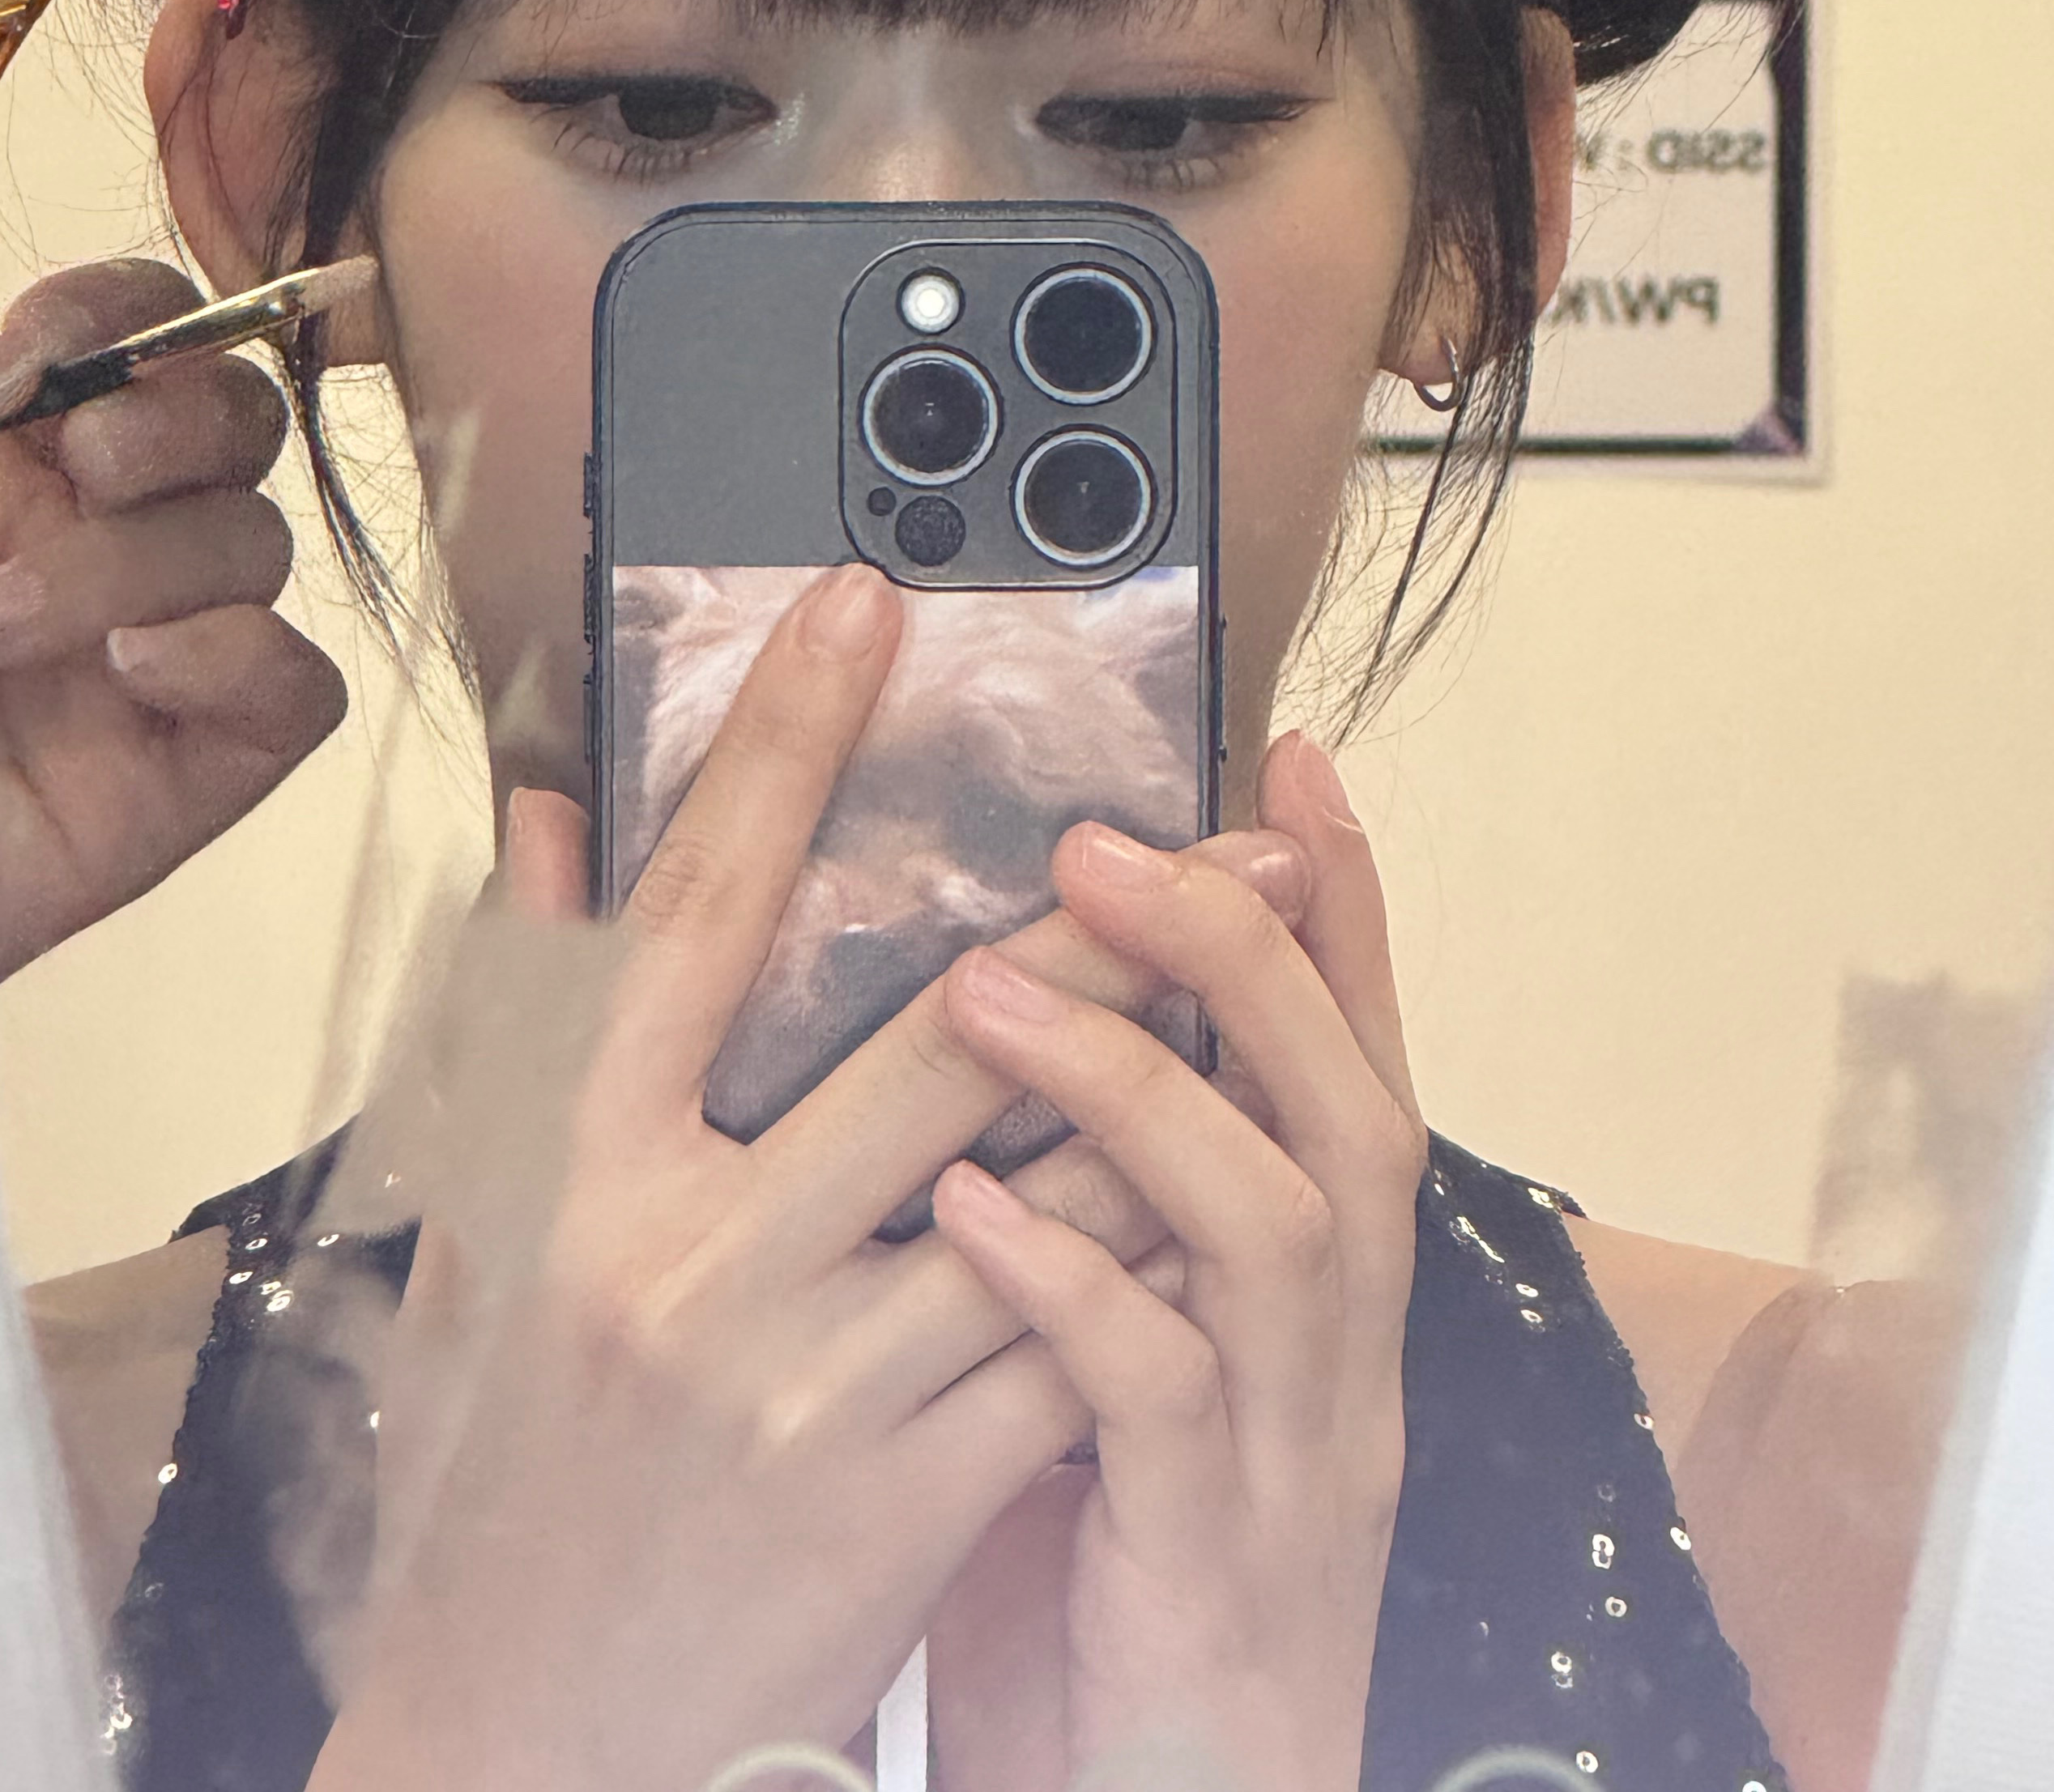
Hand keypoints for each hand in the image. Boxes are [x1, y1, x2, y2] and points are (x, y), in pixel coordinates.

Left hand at [0, 258, 342, 1187]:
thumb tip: (1, 361)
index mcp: (4, 452)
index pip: (143, 331)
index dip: (128, 313)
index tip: (40, 343)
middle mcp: (86, 542)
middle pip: (238, 426)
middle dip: (178, 416)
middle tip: (79, 461)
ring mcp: (133, 663)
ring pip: (255, 547)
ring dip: (148, 554)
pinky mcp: (163, 785)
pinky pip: (294, 695)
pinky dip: (243, 653)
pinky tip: (132, 666)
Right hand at [320, 567, 1290, 1791]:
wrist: (514, 1752)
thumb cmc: (496, 1484)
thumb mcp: (479, 1241)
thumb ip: (522, 1016)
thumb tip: (548, 819)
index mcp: (581, 1176)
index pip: (695, 911)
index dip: (783, 742)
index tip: (867, 611)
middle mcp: (698, 1262)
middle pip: (933, 1041)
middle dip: (1104, 930)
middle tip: (1231, 841)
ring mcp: (814, 1388)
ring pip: (1043, 1191)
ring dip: (1178, 1083)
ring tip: (1284, 991)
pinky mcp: (907, 1504)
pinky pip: (1070, 1343)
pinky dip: (1154, 1254)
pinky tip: (1234, 1186)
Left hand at [930, 732, 1422, 1791]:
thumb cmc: (1105, 1566)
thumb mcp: (1112, 1351)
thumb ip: (1084, 1197)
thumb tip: (975, 1015)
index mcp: (1313, 1294)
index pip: (1351, 1056)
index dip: (1339, 905)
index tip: (1284, 755)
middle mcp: (1334, 1358)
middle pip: (1347, 1114)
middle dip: (1243, 955)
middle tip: (1105, 839)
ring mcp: (1287, 1461)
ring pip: (1280, 1234)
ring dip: (1142, 1092)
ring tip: (991, 984)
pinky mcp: (1206, 1566)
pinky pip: (1157, 1404)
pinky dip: (1073, 1285)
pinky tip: (971, 1205)